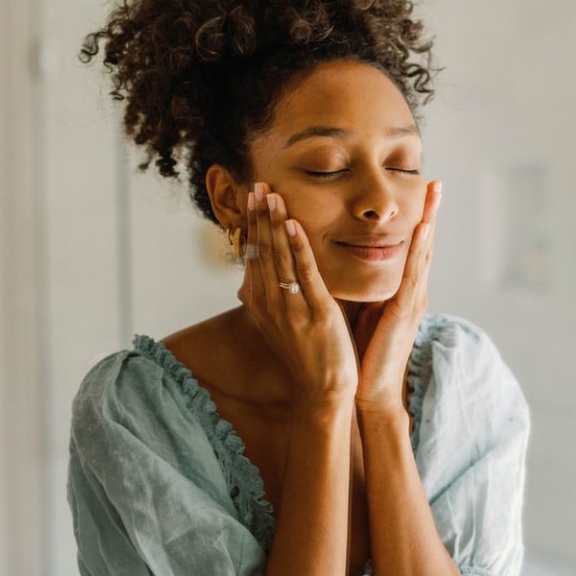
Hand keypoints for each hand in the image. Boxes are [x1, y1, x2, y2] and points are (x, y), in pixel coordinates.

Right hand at [237, 182, 358, 409]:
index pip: (253, 255)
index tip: (253, 197)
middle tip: (259, 185)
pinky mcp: (314, 311)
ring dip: (275, 223)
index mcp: (260, 303)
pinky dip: (298, 246)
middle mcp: (270, 302)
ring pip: (279, 256)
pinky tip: (294, 223)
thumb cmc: (306, 354)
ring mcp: (291, 307)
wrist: (322, 389)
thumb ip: (272, 293)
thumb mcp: (280, 321)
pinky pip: (304, 272)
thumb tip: (262, 268)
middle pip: (262, 251)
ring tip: (273, 195)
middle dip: (260, 216)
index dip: (253, 224)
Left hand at [353, 180, 442, 417]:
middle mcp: (412, 292)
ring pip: (422, 254)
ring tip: (434, 194)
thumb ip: (364, 285)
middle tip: (437, 181)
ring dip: (429, 222)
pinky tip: (422, 229)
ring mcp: (412, 301)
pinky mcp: (405, 313)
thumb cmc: (364, 351)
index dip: (418, 219)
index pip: (411, 248)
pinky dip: (419, 250)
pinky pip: (412, 276)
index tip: (422, 190)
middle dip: (430, 212)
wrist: (369, 389)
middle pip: (423, 244)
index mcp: (402, 290)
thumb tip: (346, 258)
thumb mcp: (363, 308)